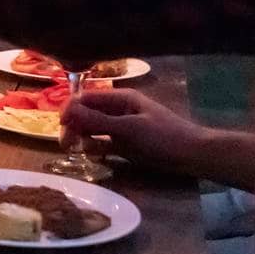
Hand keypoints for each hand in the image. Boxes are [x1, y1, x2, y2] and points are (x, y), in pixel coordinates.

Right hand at [61, 88, 210, 169]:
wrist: (193, 155)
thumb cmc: (163, 137)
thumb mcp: (129, 129)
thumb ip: (97, 121)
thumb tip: (67, 112)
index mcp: (120, 98)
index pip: (86, 98)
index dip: (71, 109)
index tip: (61, 126)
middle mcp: (117, 110)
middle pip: (86, 114)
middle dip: (74, 126)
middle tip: (66, 145)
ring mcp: (121, 128)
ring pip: (92, 129)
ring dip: (82, 137)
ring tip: (76, 150)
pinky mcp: (125, 144)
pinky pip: (102, 143)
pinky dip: (95, 147)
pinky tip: (91, 155)